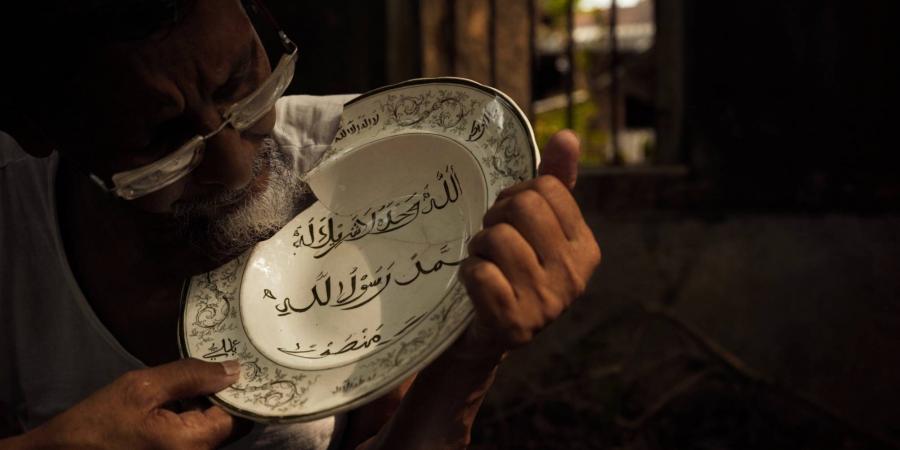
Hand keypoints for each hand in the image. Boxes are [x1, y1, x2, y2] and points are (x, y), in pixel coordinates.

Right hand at [16, 359, 238, 449]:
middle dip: (223, 396)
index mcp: (193, 445)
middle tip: (212, 367)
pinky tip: (178, 399)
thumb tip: (233, 370)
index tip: (239, 364)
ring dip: (207, 406)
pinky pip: (195, 438)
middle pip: (230, 425)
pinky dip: (192, 418)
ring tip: (192, 380)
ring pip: (213, 430)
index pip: (241, 417)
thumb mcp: (141, 389)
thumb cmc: (95, 425)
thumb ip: (189, 376)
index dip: (242, 390)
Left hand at [457, 130, 600, 355]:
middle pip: (523, 207)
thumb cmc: (514, 268)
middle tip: (493, 239)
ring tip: (486, 262)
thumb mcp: (538, 227)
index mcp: (587, 249)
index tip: (511, 218)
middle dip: (496, 217)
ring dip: (479, 246)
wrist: (490, 333)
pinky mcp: (515, 324)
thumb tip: (568, 136)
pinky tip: (478, 287)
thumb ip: (555, 182)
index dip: (518, 195)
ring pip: (497, 237)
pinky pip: (479, 272)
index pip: (548, 188)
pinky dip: (468, 273)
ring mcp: (547, 303)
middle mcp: (574, 277)